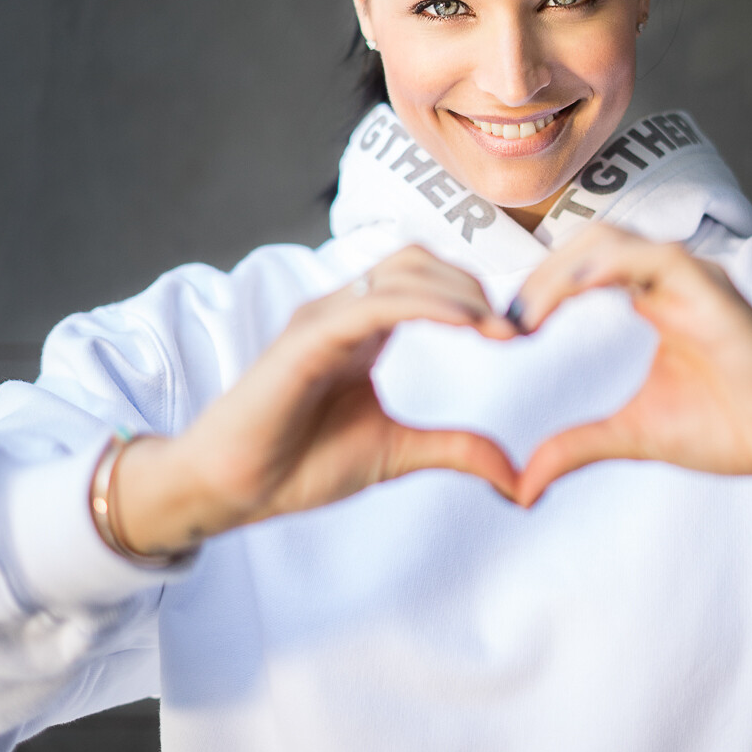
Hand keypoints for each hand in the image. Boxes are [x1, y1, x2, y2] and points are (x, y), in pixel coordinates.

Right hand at [114, 246, 518, 555]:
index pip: (425, 278)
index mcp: (363, 328)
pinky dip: (424, 306)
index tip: (519, 335)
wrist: (232, 491)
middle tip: (513, 330)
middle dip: (473, 285)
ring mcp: (322, 320)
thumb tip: (519, 476)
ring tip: (498, 328)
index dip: (475, 295)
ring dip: (458, 292)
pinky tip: (464, 324)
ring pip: (401, 272)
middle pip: (418, 261)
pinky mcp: (306, 340)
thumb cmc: (300, 464)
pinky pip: (372, 305)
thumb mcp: (398, 453)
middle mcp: (342, 311)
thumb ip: (455, 450)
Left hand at [512, 224, 751, 510]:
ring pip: (613, 240)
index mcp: (653, 298)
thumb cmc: (728, 429)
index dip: (539, 288)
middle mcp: (671, 277)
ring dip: (562, 270)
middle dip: (541, 275)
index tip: (506, 332)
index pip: (582, 266)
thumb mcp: (634, 434)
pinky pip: (653, 258)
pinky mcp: (714, 290)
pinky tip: (570, 297)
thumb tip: (520, 487)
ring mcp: (695, 277)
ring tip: (527, 315)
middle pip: (589, 243)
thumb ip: (577, 446)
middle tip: (507, 323)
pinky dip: (605, 269)